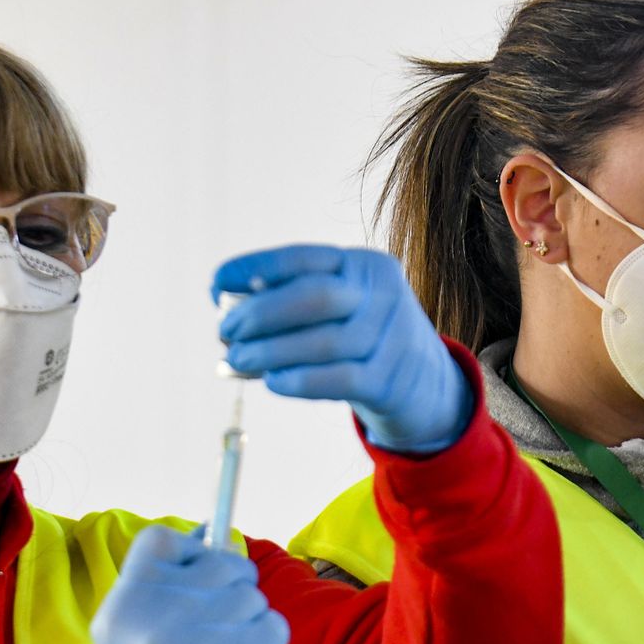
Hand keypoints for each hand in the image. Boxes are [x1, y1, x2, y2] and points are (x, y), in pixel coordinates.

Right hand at [92, 525, 289, 643]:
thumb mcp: (125, 627)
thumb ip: (161, 580)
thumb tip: (211, 531)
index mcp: (125, 601)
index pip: (165, 538)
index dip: (190, 551)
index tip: (195, 576)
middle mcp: (159, 617)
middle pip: (224, 563)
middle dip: (230, 588)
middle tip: (212, 627)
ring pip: (254, 597)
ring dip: (247, 622)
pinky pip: (275, 627)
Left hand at [213, 245, 471, 453]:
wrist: (426, 385)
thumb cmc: (363, 341)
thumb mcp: (343, 307)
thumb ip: (295, 302)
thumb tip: (226, 308)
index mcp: (366, 265)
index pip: (303, 258)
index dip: (255, 268)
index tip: (217, 284)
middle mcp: (384, 294)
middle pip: (314, 296)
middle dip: (260, 313)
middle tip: (225, 331)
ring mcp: (392, 337)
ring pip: (323, 342)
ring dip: (270, 352)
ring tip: (238, 359)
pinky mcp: (390, 380)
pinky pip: (338, 379)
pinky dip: (298, 380)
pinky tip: (272, 381)